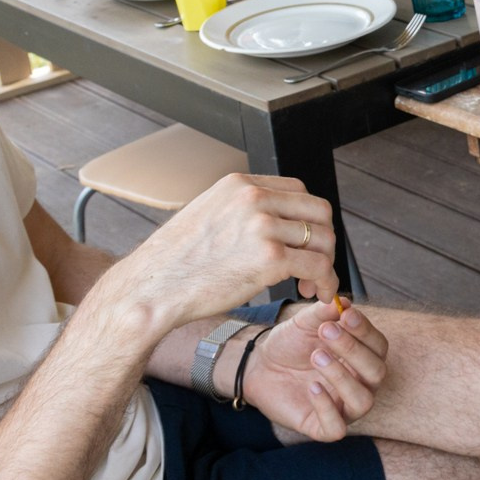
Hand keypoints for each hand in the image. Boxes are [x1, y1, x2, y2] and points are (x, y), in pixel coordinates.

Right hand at [110, 173, 336, 332]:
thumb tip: (272, 221)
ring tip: (312, 286)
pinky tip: (318, 295)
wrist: (152, 289)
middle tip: (315, 267)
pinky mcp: (270, 258)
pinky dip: (327, 282)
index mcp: (239, 184)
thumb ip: (241, 211)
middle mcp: (253, 198)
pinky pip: (318, 266)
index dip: (308, 218)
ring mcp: (262, 226)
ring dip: (325, 265)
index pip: (297, 190)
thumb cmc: (175, 262)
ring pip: (322, 239)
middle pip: (318, 211)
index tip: (305, 242)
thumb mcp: (208, 215)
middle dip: (323, 240)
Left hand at [244, 300, 389, 439]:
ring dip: (343, 377)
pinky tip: (312, 387)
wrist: (259, 366)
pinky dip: (327, 408)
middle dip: (354, 350)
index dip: (365, 330)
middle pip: (376, 372)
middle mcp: (360, 384)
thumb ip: (323, 313)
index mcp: (362, 357)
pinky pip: (336, 427)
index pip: (379, 346)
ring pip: (363, 401)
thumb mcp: (305, 324)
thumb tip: (343, 302)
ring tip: (317, 357)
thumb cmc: (290, 345)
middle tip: (326, 331)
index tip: (345, 315)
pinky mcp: (322, 427)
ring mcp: (344, 407)